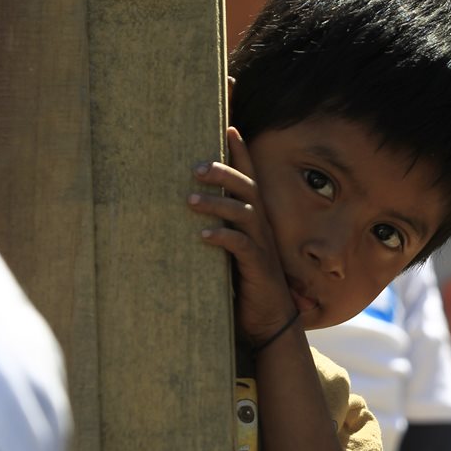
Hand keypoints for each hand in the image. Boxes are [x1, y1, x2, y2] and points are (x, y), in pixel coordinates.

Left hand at [188, 126, 297, 344]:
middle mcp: (262, 229)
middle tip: (195, 168)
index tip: (229, 127)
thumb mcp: (228, 253)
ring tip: (190, 200)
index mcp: (255, 222)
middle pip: (247, 189)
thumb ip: (216, 231)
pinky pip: (241, 247)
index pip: (250, 179)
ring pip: (244, 214)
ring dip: (217, 204)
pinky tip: (203, 236)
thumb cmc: (244, 287)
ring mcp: (262, 248)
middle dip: (224, 173)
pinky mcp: (258, 269)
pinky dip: (222, 238)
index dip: (242, 153)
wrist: (268, 323)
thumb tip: (182, 208)